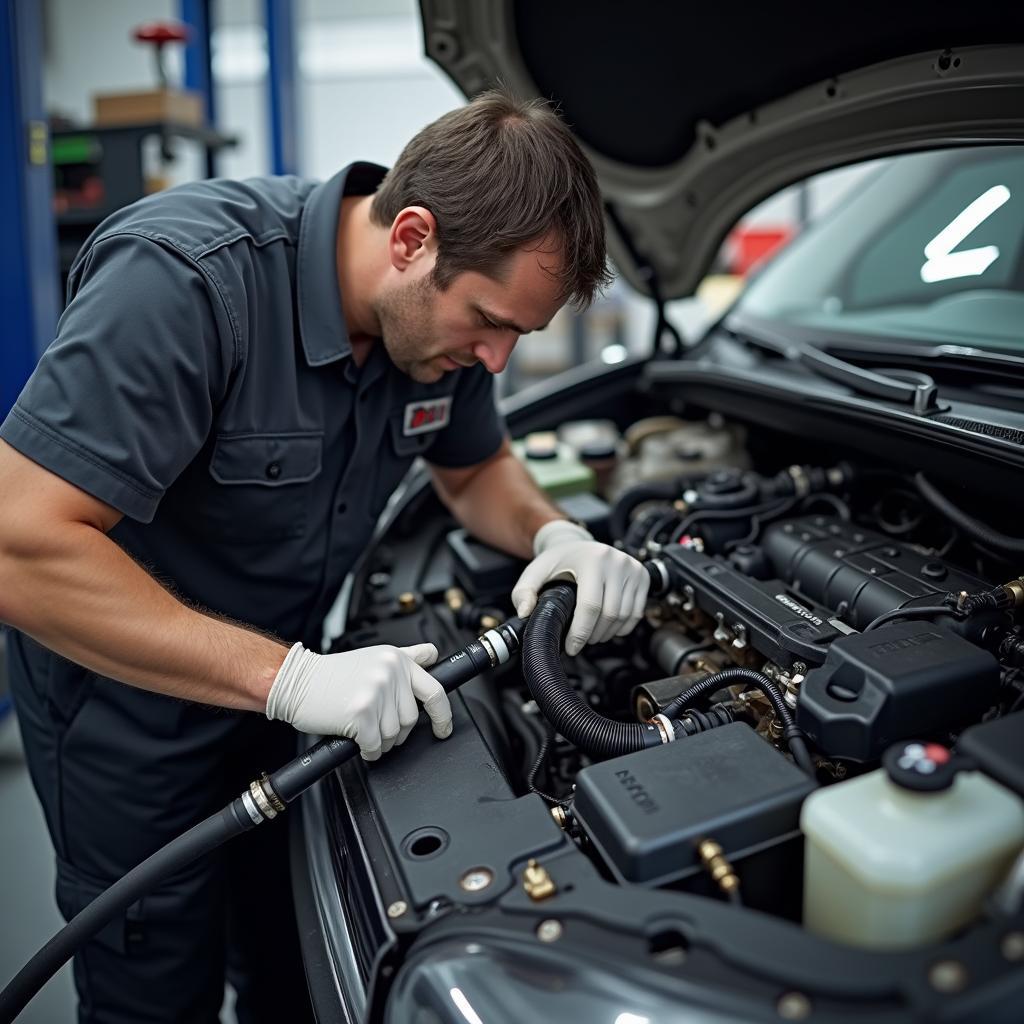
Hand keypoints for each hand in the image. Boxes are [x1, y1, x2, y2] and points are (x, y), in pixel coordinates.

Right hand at [266, 642, 452, 759]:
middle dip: (398, 731)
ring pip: (394, 734)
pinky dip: (369, 750)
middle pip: (411, 719)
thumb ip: (406, 657)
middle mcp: (390, 673)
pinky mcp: (361, 713)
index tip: (443, 727)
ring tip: (365, 730)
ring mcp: (376, 693)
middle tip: (379, 727)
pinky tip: (358, 742)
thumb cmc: (333, 674)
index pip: (434, 690)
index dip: (443, 714)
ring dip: (381, 741)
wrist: (296, 680)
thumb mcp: (375, 656)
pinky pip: (376, 745)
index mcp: (397, 659)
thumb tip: (432, 656)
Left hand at [511, 520, 648, 655]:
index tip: (572, 648)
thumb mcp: (536, 572)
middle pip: (609, 614)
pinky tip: (607, 627)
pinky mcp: (642, 576)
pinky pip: (636, 613)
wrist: (578, 544)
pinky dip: (622, 627)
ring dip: (608, 633)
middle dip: (593, 635)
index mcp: (592, 559)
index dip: (581, 632)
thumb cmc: (558, 561)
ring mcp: (632, 568)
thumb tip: (524, 612)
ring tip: (592, 635)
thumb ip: (523, 592)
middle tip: (580, 642)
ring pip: (624, 616)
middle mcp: (616, 561)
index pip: (591, 605)